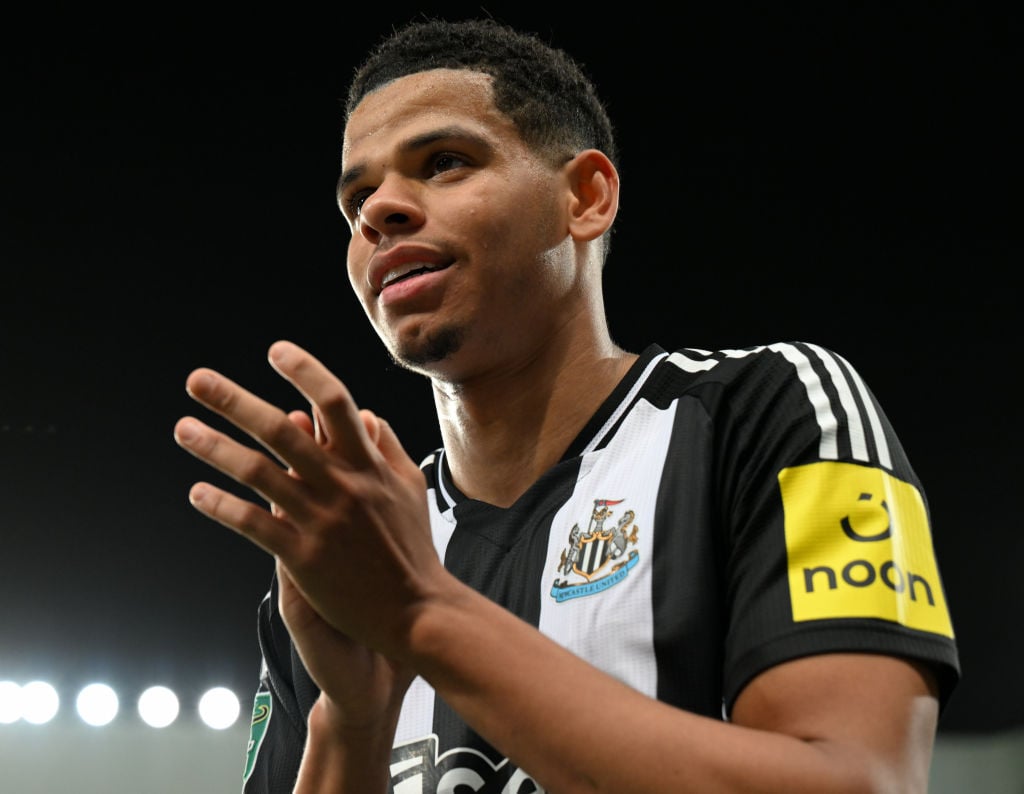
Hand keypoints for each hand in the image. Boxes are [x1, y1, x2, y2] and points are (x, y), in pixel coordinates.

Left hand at [173, 340, 444, 658]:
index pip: (335, 403)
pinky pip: (253, 524)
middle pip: (281, 431)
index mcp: (368, 465)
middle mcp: (342, 486)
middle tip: (197, 380)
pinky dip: (222, 506)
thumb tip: (367, 414)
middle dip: (234, 401)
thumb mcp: (411, 487)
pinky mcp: (303, 558)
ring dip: (215, 448)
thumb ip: (389, 447)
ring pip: (258, 473)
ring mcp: (320, 521)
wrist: (416, 610)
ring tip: (183, 429)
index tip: (277, 352)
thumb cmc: (414, 547)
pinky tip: (197, 493)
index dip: (305, 371)